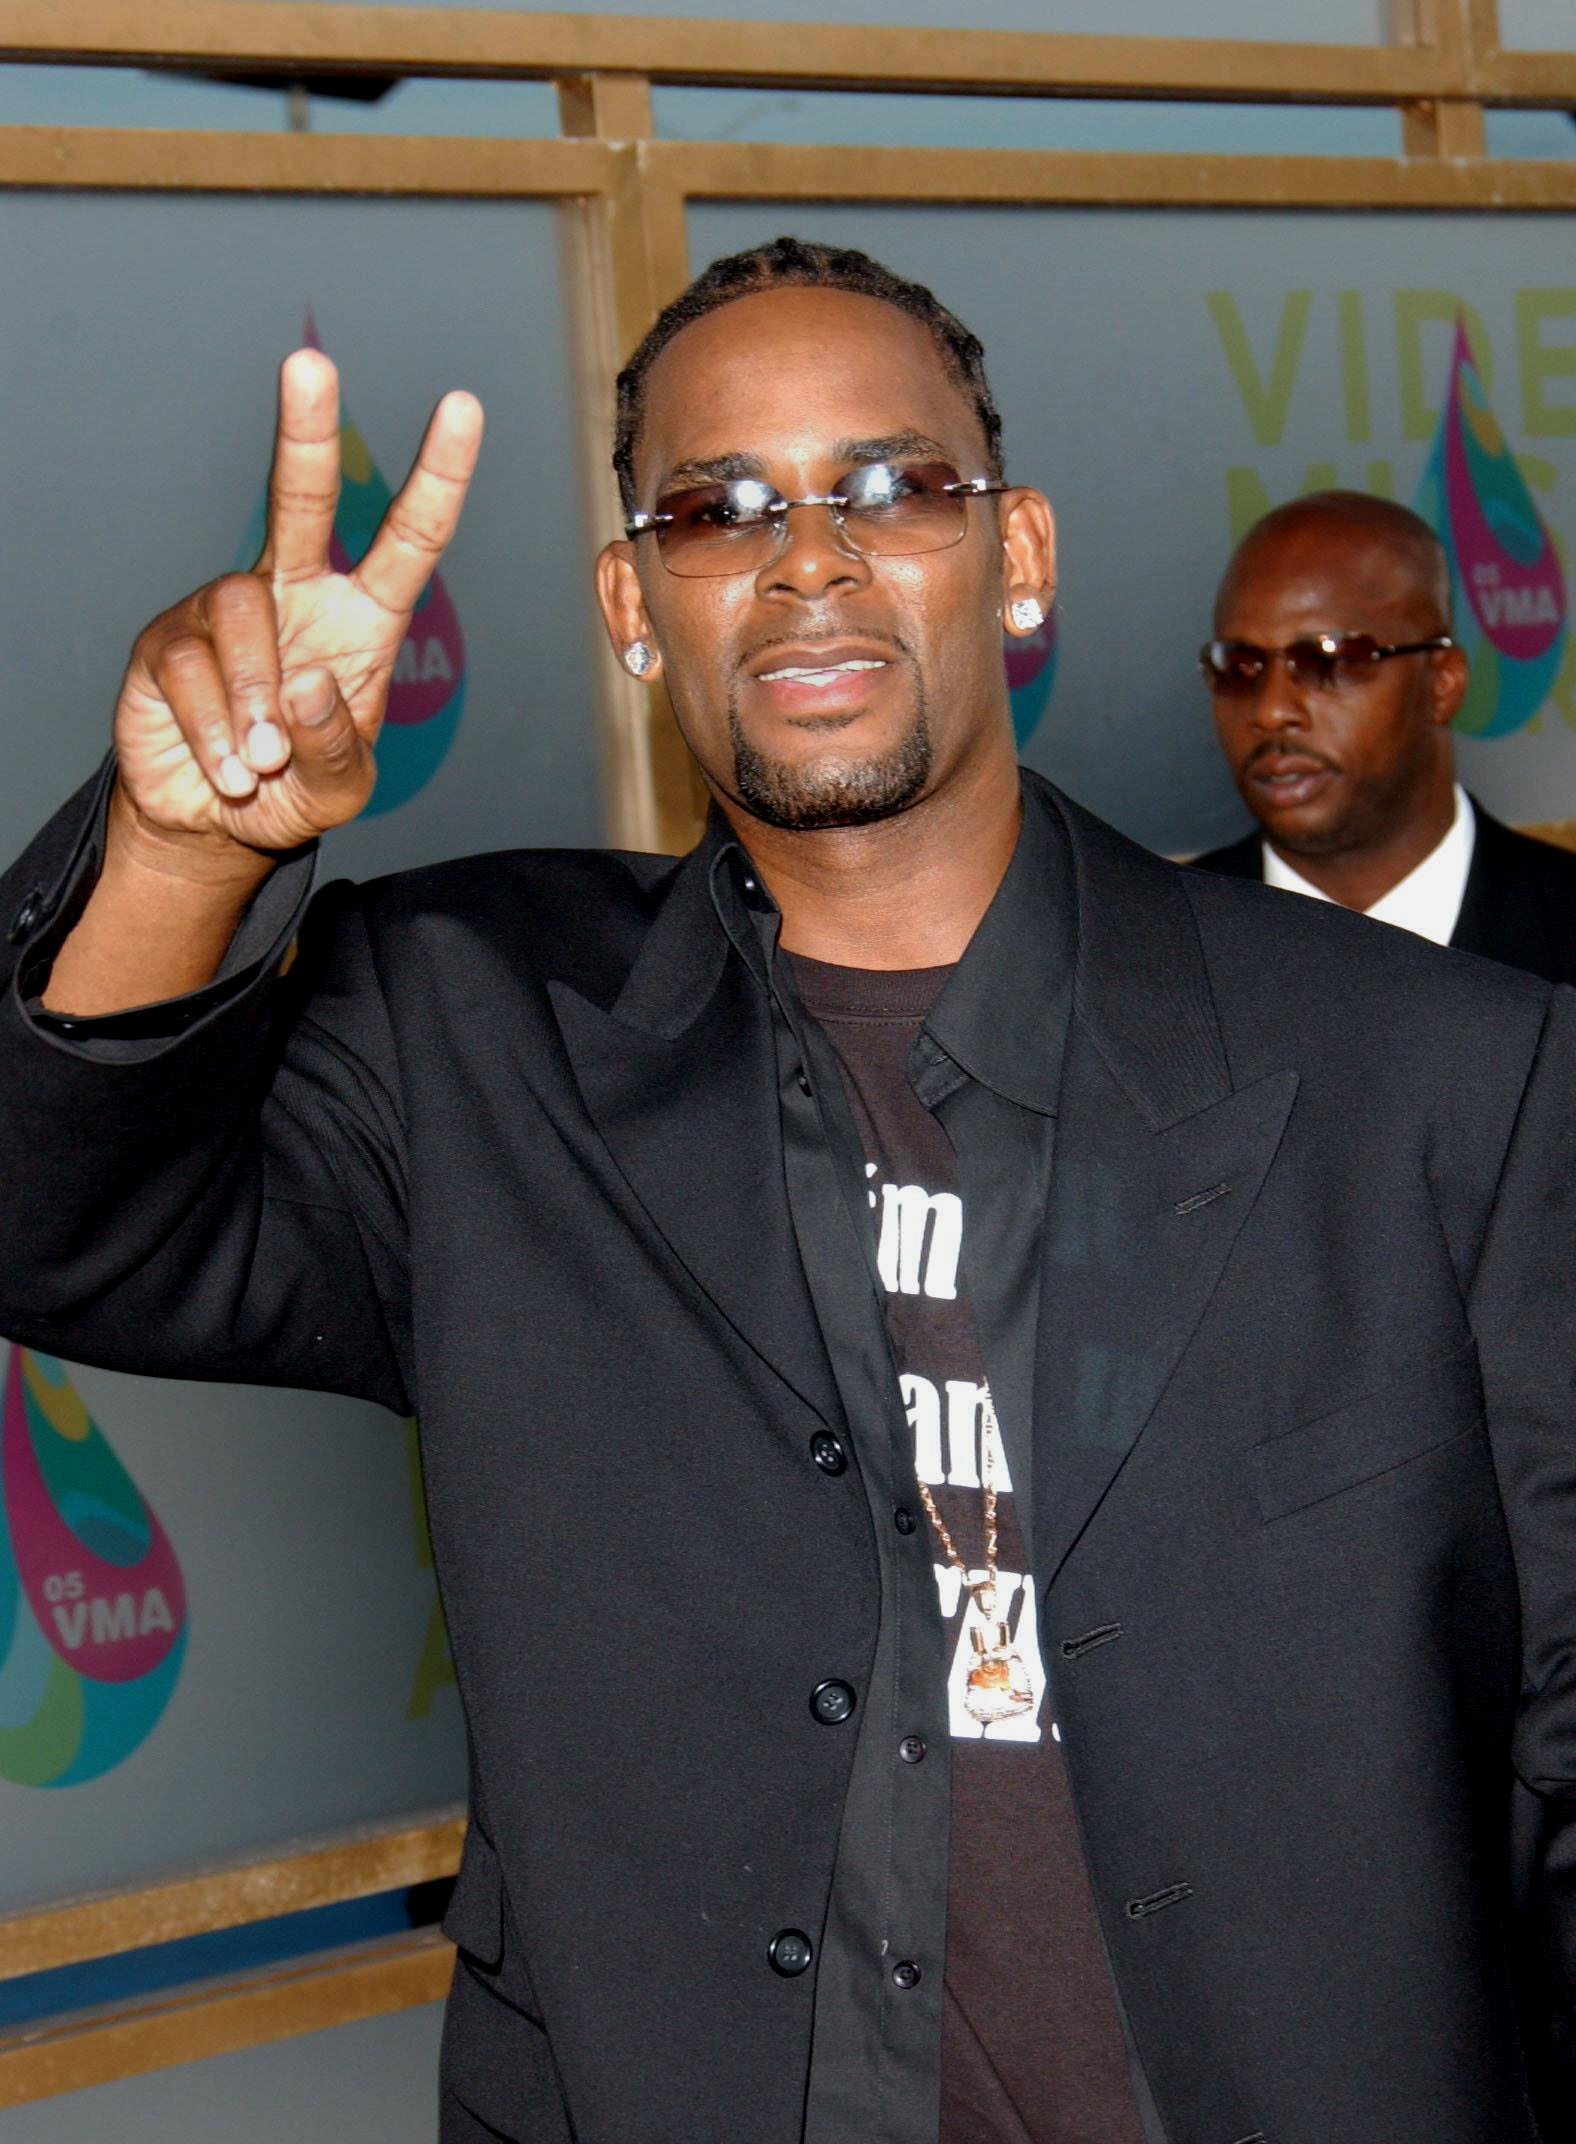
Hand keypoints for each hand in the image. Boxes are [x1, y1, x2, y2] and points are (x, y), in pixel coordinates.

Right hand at [112, 349, 483, 856]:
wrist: (213, 826)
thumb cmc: (294, 792)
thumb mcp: (341, 790)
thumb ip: (340, 747)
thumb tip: (307, 681)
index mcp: (361, 620)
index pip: (408, 540)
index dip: (437, 476)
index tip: (461, 407)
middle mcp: (294, 596)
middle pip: (299, 500)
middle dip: (305, 431)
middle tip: (310, 364)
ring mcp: (225, 612)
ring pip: (244, 611)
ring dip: (257, 702)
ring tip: (261, 765)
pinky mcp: (167, 643)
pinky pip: (193, 670)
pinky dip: (216, 732)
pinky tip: (227, 768)